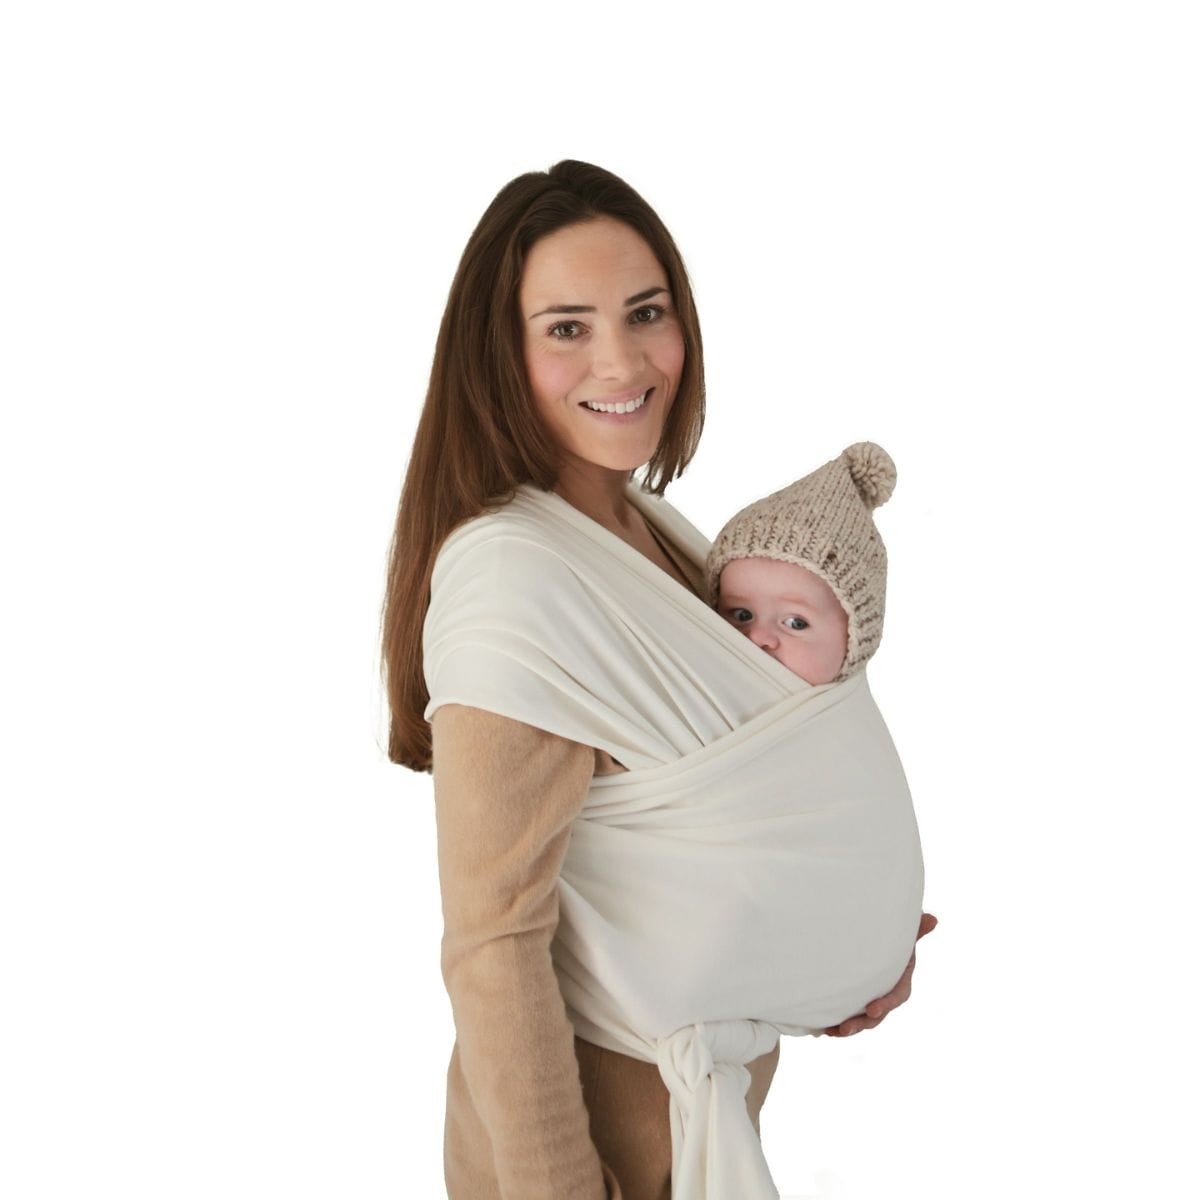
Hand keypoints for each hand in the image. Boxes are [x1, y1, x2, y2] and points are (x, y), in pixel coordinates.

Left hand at [822, 912, 937, 1037]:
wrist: (880, 938)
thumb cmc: (894, 935)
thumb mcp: (905, 932)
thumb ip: (917, 929)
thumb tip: (933, 919)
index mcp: (901, 979)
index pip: (896, 996)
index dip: (885, 1004)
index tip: (871, 1010)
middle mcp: (887, 992)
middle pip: (877, 1014)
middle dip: (862, 1023)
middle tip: (845, 1028)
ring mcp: (873, 997)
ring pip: (863, 1018)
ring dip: (848, 1027)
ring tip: (832, 1032)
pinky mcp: (858, 998)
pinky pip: (850, 1014)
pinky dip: (839, 1022)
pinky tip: (824, 1028)